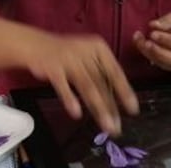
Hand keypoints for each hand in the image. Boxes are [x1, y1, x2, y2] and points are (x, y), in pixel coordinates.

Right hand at [0, 19, 138, 135]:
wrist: (37, 45)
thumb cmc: (67, 54)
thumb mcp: (87, 57)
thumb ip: (101, 73)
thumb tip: (118, 100)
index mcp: (97, 47)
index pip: (115, 70)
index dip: (124, 90)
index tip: (133, 108)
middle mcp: (84, 51)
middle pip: (101, 82)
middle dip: (110, 106)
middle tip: (117, 127)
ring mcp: (68, 58)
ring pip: (87, 85)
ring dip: (97, 107)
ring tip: (106, 125)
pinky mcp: (52, 67)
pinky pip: (63, 85)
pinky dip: (70, 99)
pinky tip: (76, 113)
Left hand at [132, 12, 170, 75]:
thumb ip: (167, 21)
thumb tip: (154, 24)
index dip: (167, 39)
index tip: (152, 32)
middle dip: (159, 51)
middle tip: (145, 42)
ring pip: (167, 64)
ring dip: (152, 54)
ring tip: (141, 43)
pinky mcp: (170, 67)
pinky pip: (160, 65)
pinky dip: (149, 56)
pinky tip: (140, 45)